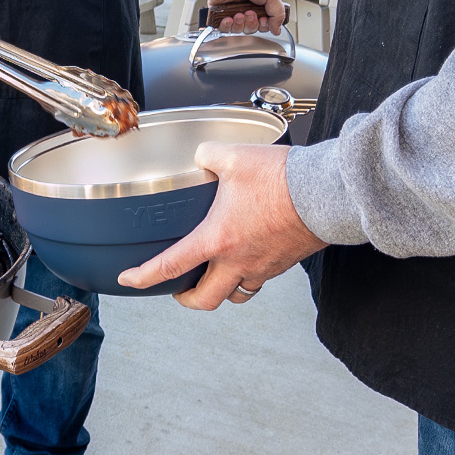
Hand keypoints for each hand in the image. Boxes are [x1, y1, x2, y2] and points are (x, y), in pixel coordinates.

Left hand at [116, 141, 326, 308]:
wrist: (326, 194)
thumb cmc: (282, 180)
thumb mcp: (232, 157)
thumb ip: (207, 155)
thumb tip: (200, 155)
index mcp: (217, 239)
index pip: (170, 266)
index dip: (144, 277)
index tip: (129, 280)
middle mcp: (238, 260)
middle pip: (206, 299)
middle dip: (187, 300)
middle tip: (177, 290)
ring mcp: (264, 266)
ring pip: (236, 294)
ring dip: (220, 290)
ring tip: (212, 277)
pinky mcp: (284, 263)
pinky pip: (260, 280)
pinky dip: (248, 276)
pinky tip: (245, 258)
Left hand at [207, 0, 284, 33]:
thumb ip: (277, 14)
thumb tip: (277, 29)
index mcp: (259, 6)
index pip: (262, 25)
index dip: (263, 26)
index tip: (263, 20)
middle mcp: (246, 9)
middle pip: (250, 29)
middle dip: (251, 24)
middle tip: (249, 13)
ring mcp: (232, 11)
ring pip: (237, 30)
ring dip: (239, 25)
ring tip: (239, 14)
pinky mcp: (219, 12)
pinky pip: (222, 27)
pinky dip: (226, 26)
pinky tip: (228, 18)